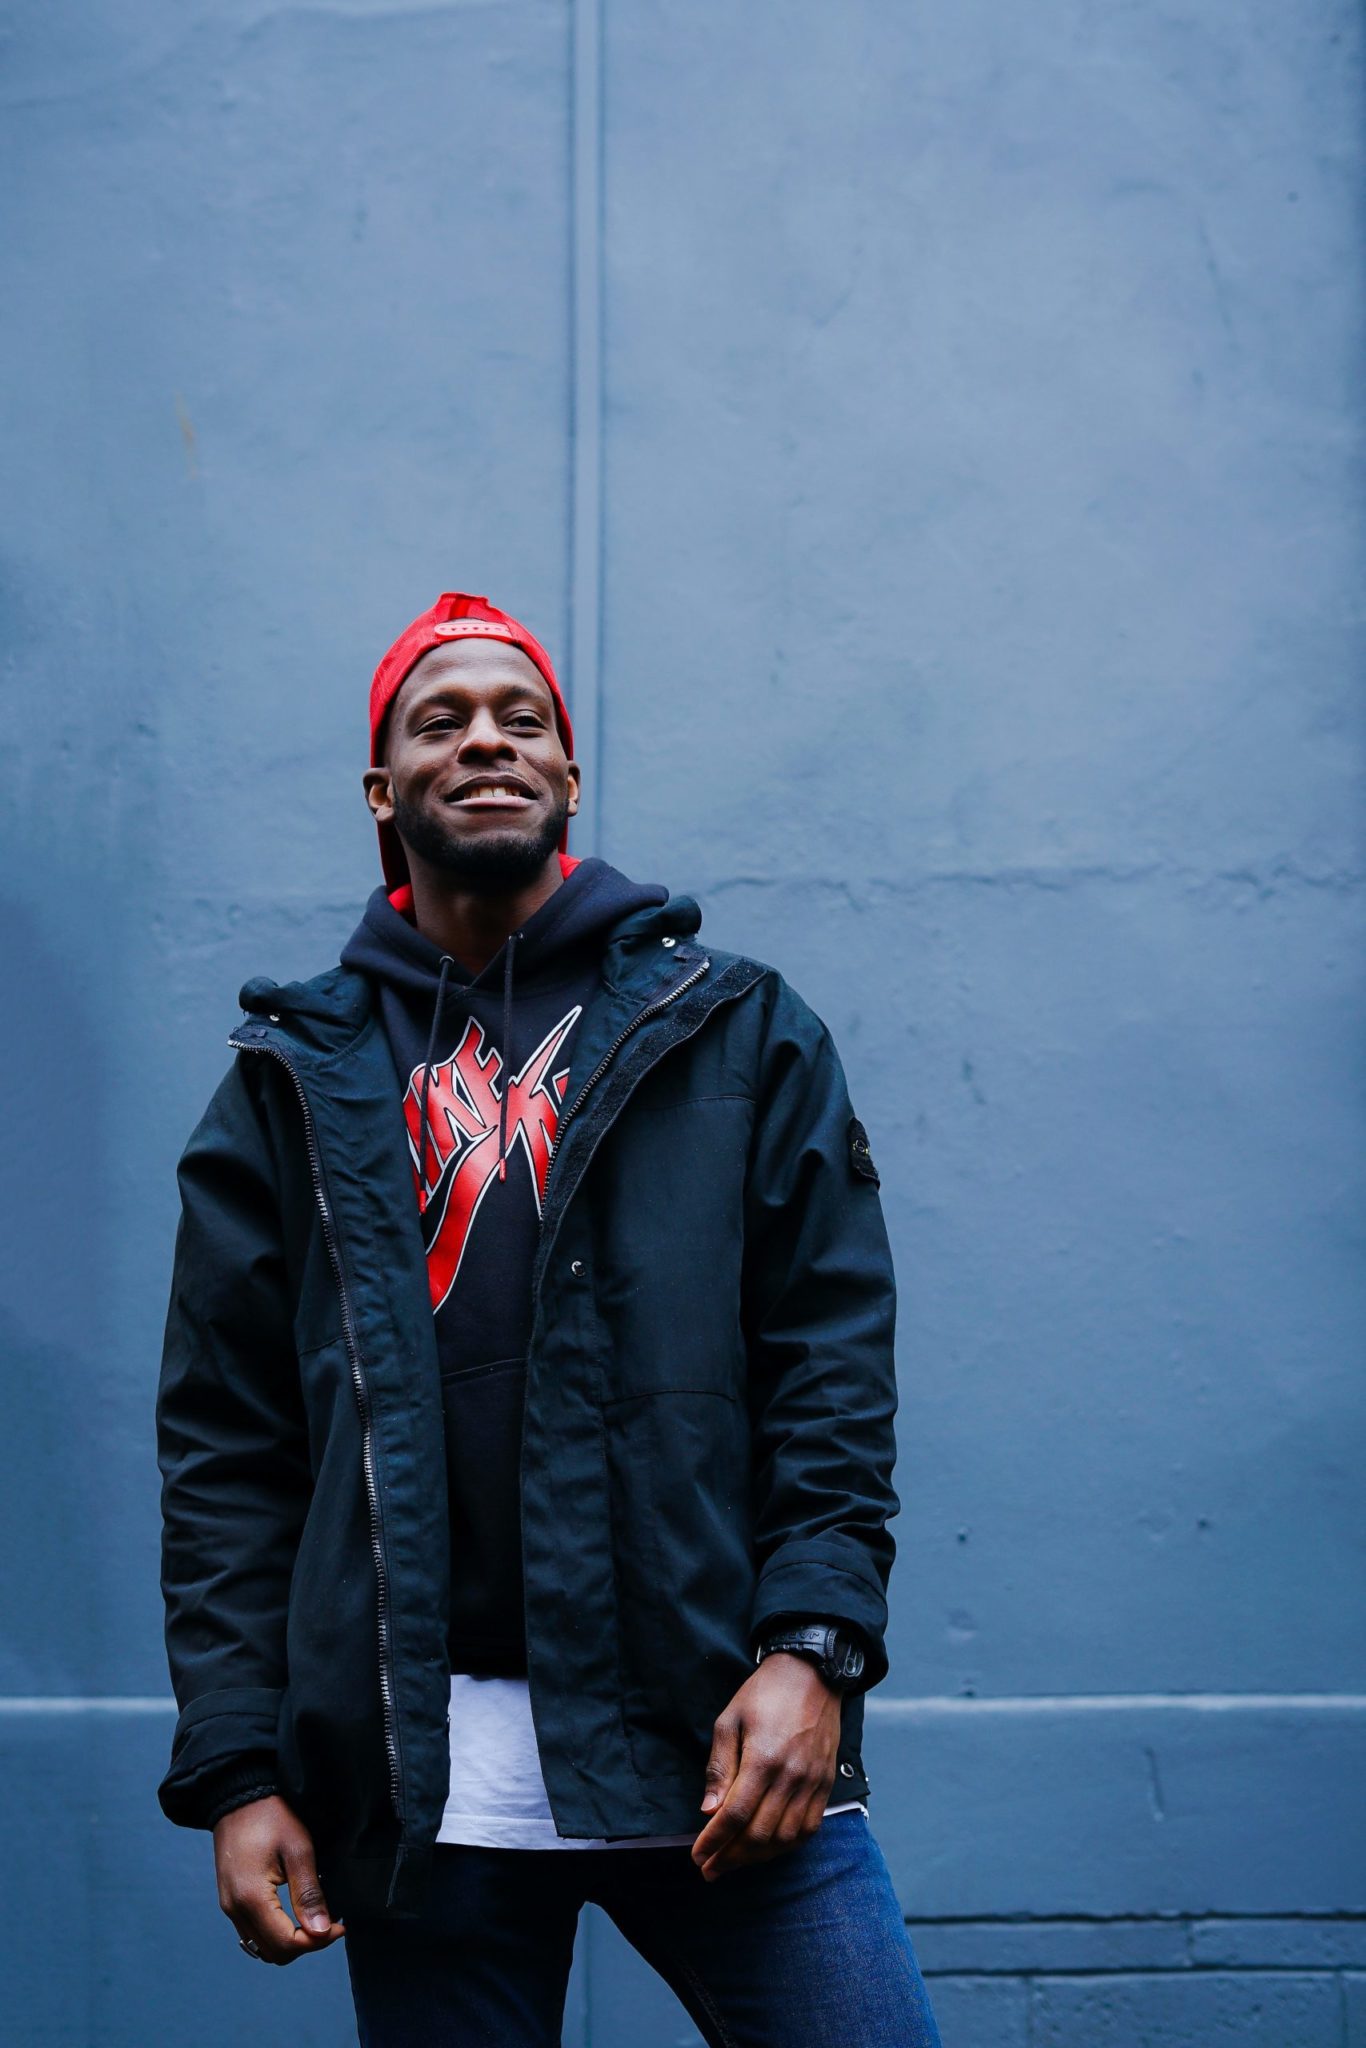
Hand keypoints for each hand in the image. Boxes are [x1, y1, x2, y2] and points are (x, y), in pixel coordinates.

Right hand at [214, 1795, 345, 1963]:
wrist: (238, 1795)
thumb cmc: (271, 1816)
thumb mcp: (298, 1850)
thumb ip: (308, 1894)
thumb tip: (322, 1932)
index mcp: (250, 1898)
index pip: (286, 1943)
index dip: (317, 1941)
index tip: (340, 1926)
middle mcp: (234, 1910)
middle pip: (273, 1953)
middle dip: (305, 1944)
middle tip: (330, 1923)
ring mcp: (229, 1907)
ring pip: (262, 1947)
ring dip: (290, 1941)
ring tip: (314, 1918)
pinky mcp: (230, 1901)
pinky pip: (253, 1933)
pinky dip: (275, 1933)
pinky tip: (294, 1913)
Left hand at [690, 1654, 841, 1881]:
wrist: (812, 1673)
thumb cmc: (764, 1694)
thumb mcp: (729, 1720)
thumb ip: (719, 1767)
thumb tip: (708, 1811)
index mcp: (763, 1759)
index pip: (734, 1815)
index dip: (714, 1841)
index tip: (697, 1856)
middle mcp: (791, 1777)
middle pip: (758, 1834)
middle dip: (730, 1857)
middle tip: (710, 1869)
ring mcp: (812, 1783)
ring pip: (784, 1839)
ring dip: (757, 1857)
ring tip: (734, 1862)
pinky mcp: (826, 1784)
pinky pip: (809, 1829)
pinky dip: (787, 1846)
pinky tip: (768, 1849)